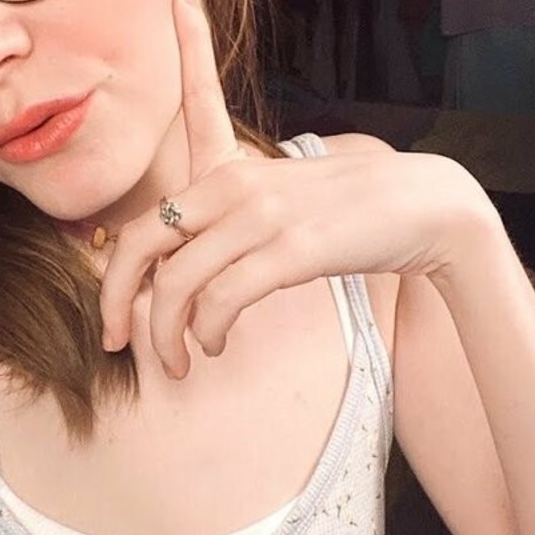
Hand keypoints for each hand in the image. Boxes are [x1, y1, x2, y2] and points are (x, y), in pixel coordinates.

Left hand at [99, 0, 493, 376]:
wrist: (422, 201)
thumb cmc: (345, 211)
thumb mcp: (275, 203)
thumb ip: (226, 226)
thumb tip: (182, 276)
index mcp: (225, 175)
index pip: (143, 224)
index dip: (112, 277)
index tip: (111, 321)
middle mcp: (234, 189)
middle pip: (141, 249)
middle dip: (116, 304)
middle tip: (121, 346)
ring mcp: (262, 217)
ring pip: (177, 284)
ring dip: (168, 335)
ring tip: (181, 360)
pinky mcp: (293, 250)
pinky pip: (223, 299)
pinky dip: (207, 331)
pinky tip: (214, 345)